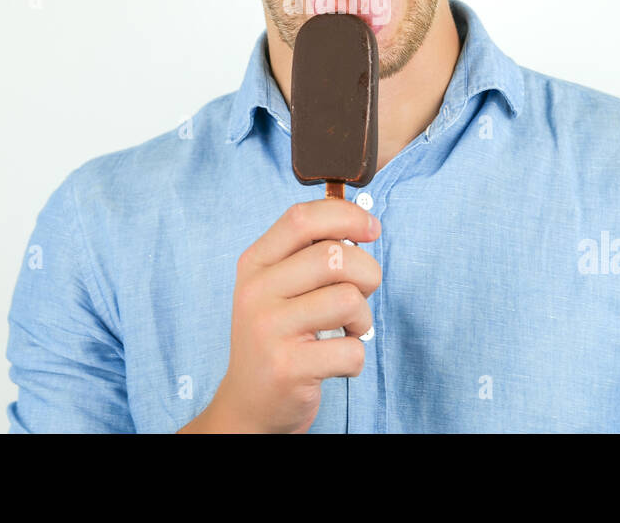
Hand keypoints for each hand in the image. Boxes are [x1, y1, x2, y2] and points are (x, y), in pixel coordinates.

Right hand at [195, 197, 381, 432]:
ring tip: (347, 332)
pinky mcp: (287, 367)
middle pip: (334, 256)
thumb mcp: (277, 287)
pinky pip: (350, 350)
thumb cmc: (276, 337)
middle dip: (368, 272)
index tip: (371, 228)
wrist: (248, 403)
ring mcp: (269, 329)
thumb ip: (308, 255)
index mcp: (255, 263)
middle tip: (363, 294)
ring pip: (348, 300)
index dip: (346, 216)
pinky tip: (336, 362)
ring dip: (363, 319)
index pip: (302, 218)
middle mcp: (257, 291)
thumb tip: (359, 226)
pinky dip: (355, 358)